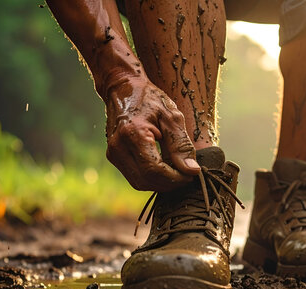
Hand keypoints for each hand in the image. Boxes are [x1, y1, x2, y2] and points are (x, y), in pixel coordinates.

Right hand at [104, 76, 200, 191]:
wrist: (123, 88)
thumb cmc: (150, 99)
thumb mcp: (172, 116)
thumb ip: (182, 145)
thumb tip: (192, 171)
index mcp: (133, 134)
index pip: (155, 170)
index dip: (175, 178)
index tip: (191, 174)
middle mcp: (118, 147)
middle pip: (147, 181)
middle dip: (170, 183)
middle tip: (187, 174)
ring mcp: (113, 153)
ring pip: (140, 183)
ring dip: (161, 183)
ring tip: (177, 170)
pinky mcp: (113, 157)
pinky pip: (135, 177)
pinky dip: (152, 178)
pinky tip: (164, 167)